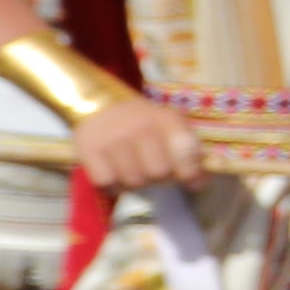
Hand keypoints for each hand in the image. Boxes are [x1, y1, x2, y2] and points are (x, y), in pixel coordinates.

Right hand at [73, 92, 201, 191]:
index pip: (185, 150)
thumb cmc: (143, 122)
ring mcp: (112, 139)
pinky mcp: (88, 151)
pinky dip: (114, 185)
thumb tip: (201, 183)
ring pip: (134, 182)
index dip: (191, 171)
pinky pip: (107, 183)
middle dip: (162, 179)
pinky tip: (116, 173)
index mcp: (165, 119)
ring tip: (136, 170)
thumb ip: (189, 151)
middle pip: (159, 173)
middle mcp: (139, 127)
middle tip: (157, 172)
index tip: (191, 180)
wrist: (100, 105)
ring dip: (138, 183)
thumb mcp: (171, 125)